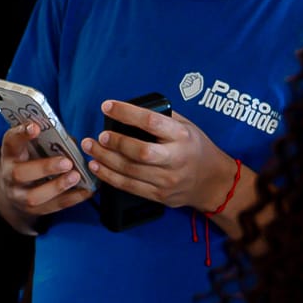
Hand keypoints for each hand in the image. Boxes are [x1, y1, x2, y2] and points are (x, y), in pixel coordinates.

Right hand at [0, 122, 92, 231]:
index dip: (21, 133)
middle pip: (20, 174)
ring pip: (34, 196)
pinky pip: (52, 207)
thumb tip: (72, 143)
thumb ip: (48, 141)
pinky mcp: (32, 210)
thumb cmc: (28, 160)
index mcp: (10, 154)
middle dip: (45, 167)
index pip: (11, 141)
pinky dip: (71, 198)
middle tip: (67, 162)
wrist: (15, 188)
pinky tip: (86, 191)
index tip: (35, 127)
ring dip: (58, 186)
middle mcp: (10, 176)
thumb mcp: (31, 147)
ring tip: (76, 177)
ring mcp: (19, 196)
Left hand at [83, 100, 233, 211]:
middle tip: (98, 136)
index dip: (126, 113)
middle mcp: (175, 158)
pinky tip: (97, 167)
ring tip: (89, 148)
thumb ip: (164, 117)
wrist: (213, 182)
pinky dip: (109, 176)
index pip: (151, 122)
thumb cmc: (197, 149)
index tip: (108, 106)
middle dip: (115, 142)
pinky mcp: (159, 195)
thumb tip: (132, 108)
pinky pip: (129, 186)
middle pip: (139, 152)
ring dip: (105, 159)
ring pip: (130, 171)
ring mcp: (166, 180)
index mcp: (182, 136)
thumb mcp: (188, 126)